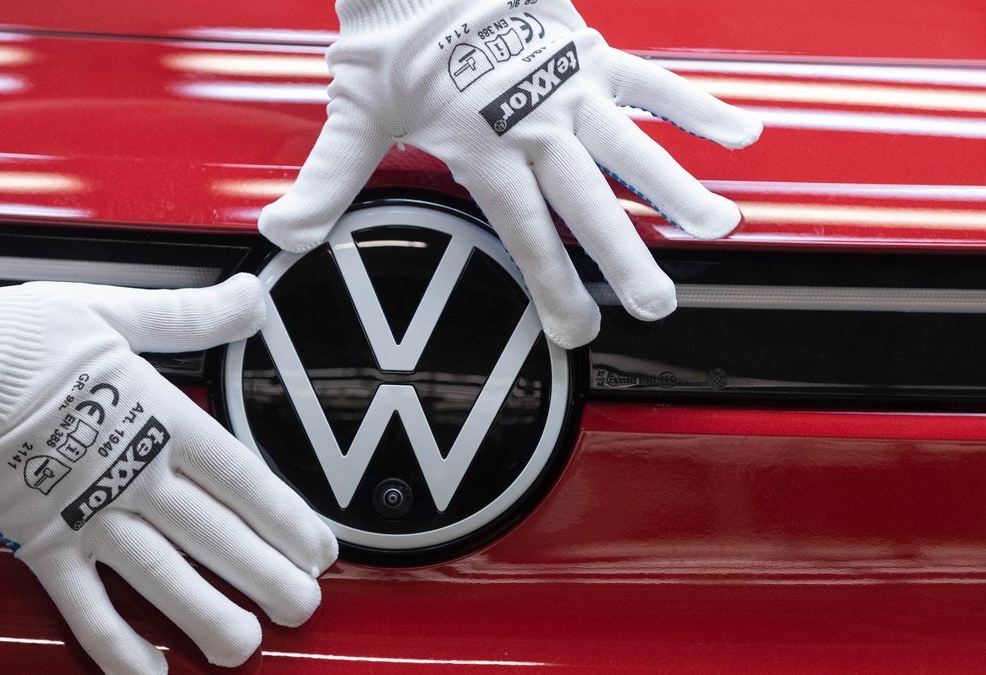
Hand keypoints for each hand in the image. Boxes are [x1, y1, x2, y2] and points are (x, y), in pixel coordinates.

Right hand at [0, 268, 337, 672]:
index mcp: (159, 418)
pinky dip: (115, 644)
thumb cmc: (23, 337)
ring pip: (161, 577)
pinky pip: (84, 605)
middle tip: (304, 607)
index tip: (319, 549)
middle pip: (215, 534)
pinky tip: (146, 672)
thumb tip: (251, 296)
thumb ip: (191, 316)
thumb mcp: (120, 312)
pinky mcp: (42, 542)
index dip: (285, 517)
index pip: (240, 478)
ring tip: (244, 646)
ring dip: (206, 614)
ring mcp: (88, 514)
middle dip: (266, 575)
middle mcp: (133, 473)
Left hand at [259, 0, 761, 347]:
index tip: (579, 330)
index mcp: (484, 150)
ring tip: (719, 225)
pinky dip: (696, 107)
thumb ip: (326, 183)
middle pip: (588, 202)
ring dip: (677, 188)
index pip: (525, 234)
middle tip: (659, 302)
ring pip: (634, 147)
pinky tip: (741, 136)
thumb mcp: (354, 113)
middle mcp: (536, 125)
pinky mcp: (592, 52)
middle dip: (623, 256)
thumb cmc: (393, 36)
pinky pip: (654, 82)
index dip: (553, 286)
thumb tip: (281, 234)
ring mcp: (570, 88)